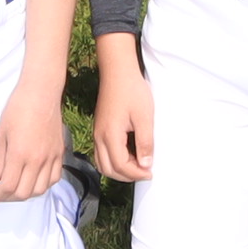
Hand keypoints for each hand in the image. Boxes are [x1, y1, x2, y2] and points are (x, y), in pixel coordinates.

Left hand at [0, 76, 67, 203]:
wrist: (41, 93)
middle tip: (0, 193)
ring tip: (16, 188)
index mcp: (19, 154)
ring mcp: (51, 157)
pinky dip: (43, 185)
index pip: (8, 186)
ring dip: (26, 194)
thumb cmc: (17, 109)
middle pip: (24, 193)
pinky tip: (34, 180)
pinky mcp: (60, 153)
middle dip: (9, 198)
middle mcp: (37, 160)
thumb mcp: (0, 134)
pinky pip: (55, 178)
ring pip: (41, 189)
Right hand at [87, 44, 154, 182]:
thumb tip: (145, 164)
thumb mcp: (144, 117)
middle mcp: (99, 137)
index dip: (136, 174)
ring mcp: (97, 133)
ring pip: (102, 163)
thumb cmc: (132, 91)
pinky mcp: (99, 129)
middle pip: (108, 169)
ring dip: (119, 170)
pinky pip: (102, 153)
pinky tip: (128, 155)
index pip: (120, 166)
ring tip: (137, 165)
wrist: (118, 72)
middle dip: (126, 176)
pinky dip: (113, 161)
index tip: (150, 173)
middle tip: (144, 172)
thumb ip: (145, 143)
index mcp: (110, 135)